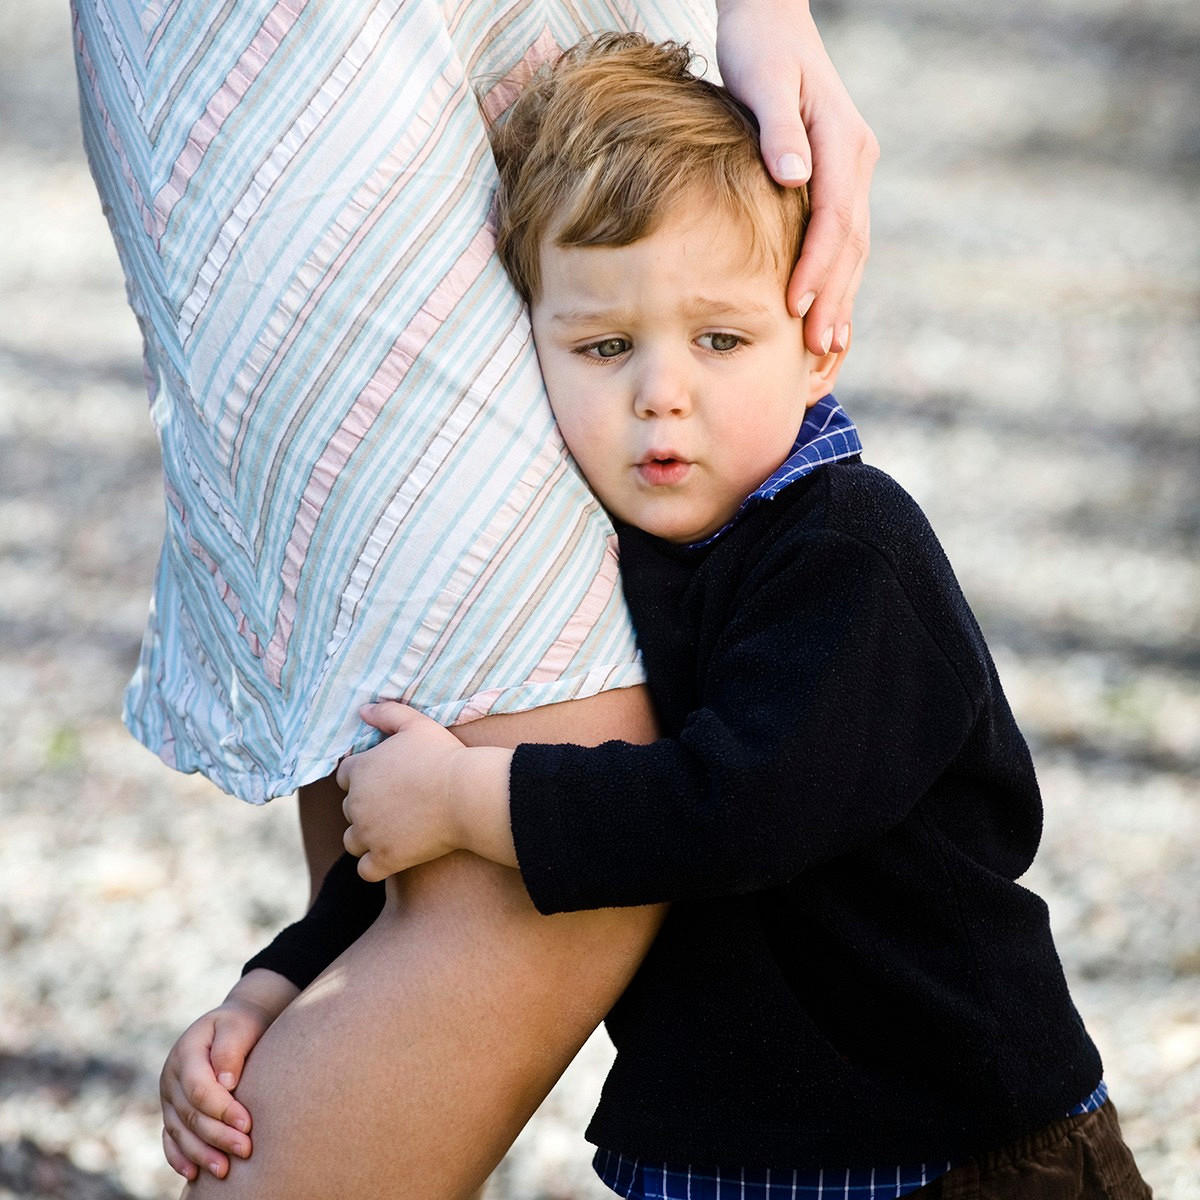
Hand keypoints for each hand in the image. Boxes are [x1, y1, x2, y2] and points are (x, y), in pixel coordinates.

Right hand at [159, 971, 295, 1179]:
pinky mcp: (171, 1111)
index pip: (200, 1089)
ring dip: (201, 1154)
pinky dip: (180, 1158)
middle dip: (217, 1136)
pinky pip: (170, 1139)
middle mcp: (171, 1077)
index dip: (222, 1110)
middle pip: (191, 1115)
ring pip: (180, 1132)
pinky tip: (194, 1174)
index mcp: (186, 1053)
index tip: (247, 1124)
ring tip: (225, 1170)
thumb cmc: (240, 1025)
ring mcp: (168, 1097)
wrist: (231, 1025)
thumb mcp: (238, 1025)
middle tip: (245, 1150)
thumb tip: (226, 1082)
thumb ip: (230, 1049)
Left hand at [338, 702, 516, 879]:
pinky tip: (393, 857)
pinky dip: (375, 866)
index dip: (364, 778)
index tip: (387, 781)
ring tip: (394, 832)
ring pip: (352, 840)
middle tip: (398, 805)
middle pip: (349, 809)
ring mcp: (369, 833)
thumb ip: (386, 713)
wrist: (467, 794)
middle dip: (367, 807)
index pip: (344, 776)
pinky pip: (365, 870)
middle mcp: (357, 803)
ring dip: (367, 837)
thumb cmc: (445, 756)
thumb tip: (362, 710)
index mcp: (360, 769)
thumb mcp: (416, 724)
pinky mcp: (385, 859)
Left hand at [716, 0, 878, 352]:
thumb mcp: (762, 78)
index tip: (793, 306)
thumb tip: (793, 175)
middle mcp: (855, 160)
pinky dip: (837, 281)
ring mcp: (851, 173)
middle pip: (851, 243)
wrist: (771, 21)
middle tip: (814, 350)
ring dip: (841, 299)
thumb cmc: (758, 47)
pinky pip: (843, 241)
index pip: (835, 217)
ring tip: (825, 350)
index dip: (816, 266)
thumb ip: (778, 129)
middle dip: (834, 299)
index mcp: (841, 140)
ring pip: (853, 249)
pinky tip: (829, 318)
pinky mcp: (837, 182)